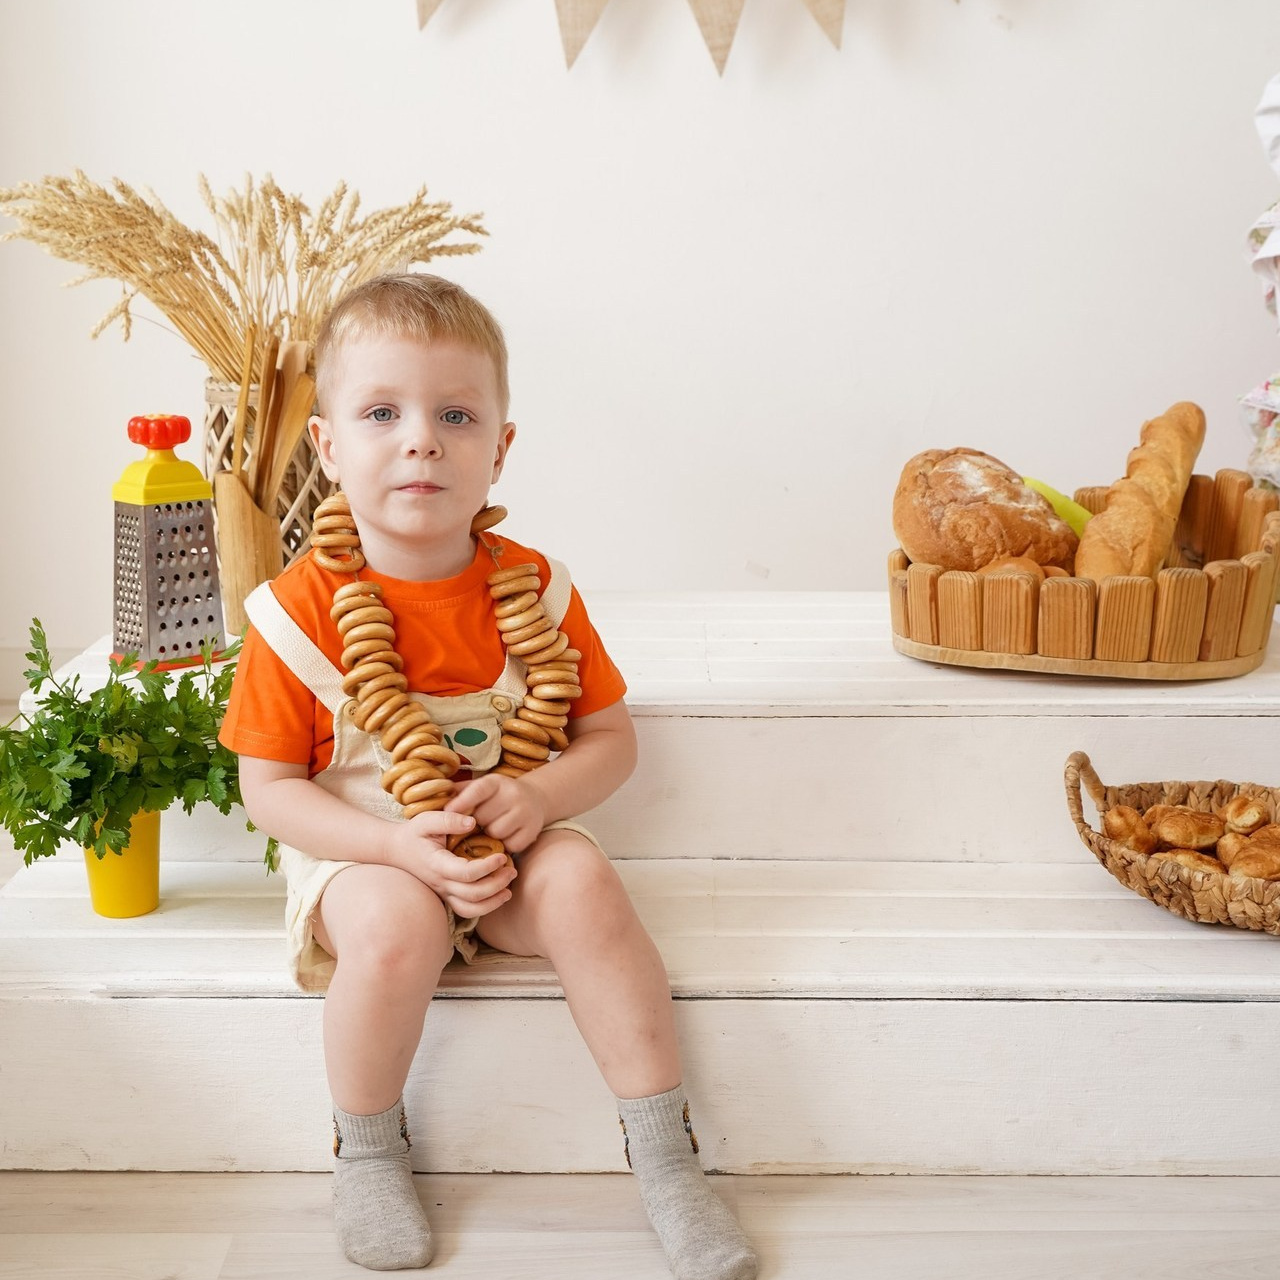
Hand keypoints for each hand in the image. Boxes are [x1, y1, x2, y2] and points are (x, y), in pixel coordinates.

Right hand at [386, 809, 516, 917]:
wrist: (396, 850)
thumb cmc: (414, 833)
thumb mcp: (426, 820)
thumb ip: (449, 819)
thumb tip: (472, 822)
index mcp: (437, 864)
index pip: (466, 874)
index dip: (488, 867)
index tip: (502, 855)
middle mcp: (440, 883)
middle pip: (473, 895)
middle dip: (497, 884)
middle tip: (512, 869)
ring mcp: (443, 892)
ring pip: (470, 909)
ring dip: (493, 901)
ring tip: (509, 888)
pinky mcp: (447, 896)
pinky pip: (466, 910)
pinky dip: (485, 907)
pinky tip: (499, 894)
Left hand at [446, 773, 547, 853]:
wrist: (534, 799)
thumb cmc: (496, 796)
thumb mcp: (480, 787)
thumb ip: (459, 792)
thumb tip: (434, 800)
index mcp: (496, 782)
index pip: (477, 791)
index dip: (461, 802)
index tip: (448, 813)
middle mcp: (513, 794)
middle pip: (483, 817)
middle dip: (475, 823)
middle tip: (475, 824)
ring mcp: (526, 812)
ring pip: (496, 832)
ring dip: (489, 835)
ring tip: (490, 829)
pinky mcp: (532, 831)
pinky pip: (510, 845)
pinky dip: (504, 845)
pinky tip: (504, 837)